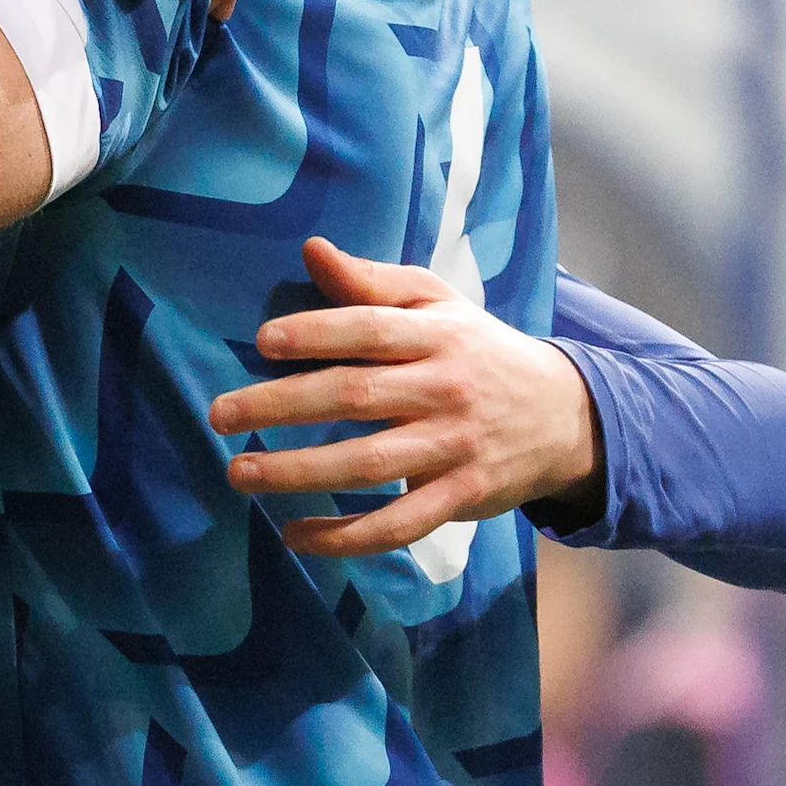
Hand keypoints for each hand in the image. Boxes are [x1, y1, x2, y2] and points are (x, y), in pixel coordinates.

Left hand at [207, 237, 601, 556]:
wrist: (565, 416)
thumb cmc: (478, 350)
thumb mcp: (439, 304)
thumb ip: (373, 282)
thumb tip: (311, 249)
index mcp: (437, 335)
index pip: (371, 329)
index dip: (317, 332)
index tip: (263, 341)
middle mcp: (445, 389)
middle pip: (356, 396)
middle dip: (282, 405)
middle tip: (220, 415)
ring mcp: (453, 447)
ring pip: (369, 464)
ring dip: (300, 472)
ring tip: (240, 472)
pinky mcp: (459, 497)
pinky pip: (397, 523)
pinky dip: (345, 536)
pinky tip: (294, 535)